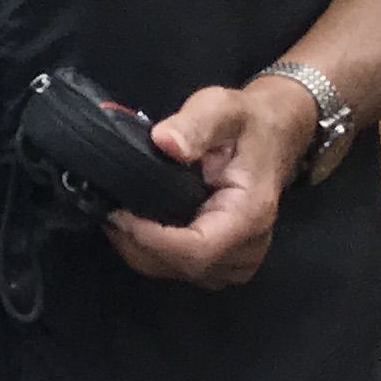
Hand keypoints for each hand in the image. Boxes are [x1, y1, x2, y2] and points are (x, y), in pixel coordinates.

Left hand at [113, 80, 318, 289]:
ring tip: (119, 216)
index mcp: (250, 215)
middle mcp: (249, 247)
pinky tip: (138, 226)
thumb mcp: (221, 108)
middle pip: (184, 267)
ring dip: (142, 250)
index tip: (117, 213)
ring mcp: (238, 260)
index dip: (151, 239)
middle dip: (138, 244)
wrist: (272, 135)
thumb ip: (194, 124)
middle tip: (107, 210)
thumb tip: (164, 142)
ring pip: (180, 272)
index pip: (197, 250)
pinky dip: (155, 253)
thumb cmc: (246, 122)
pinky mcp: (226, 262)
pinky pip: (184, 270)